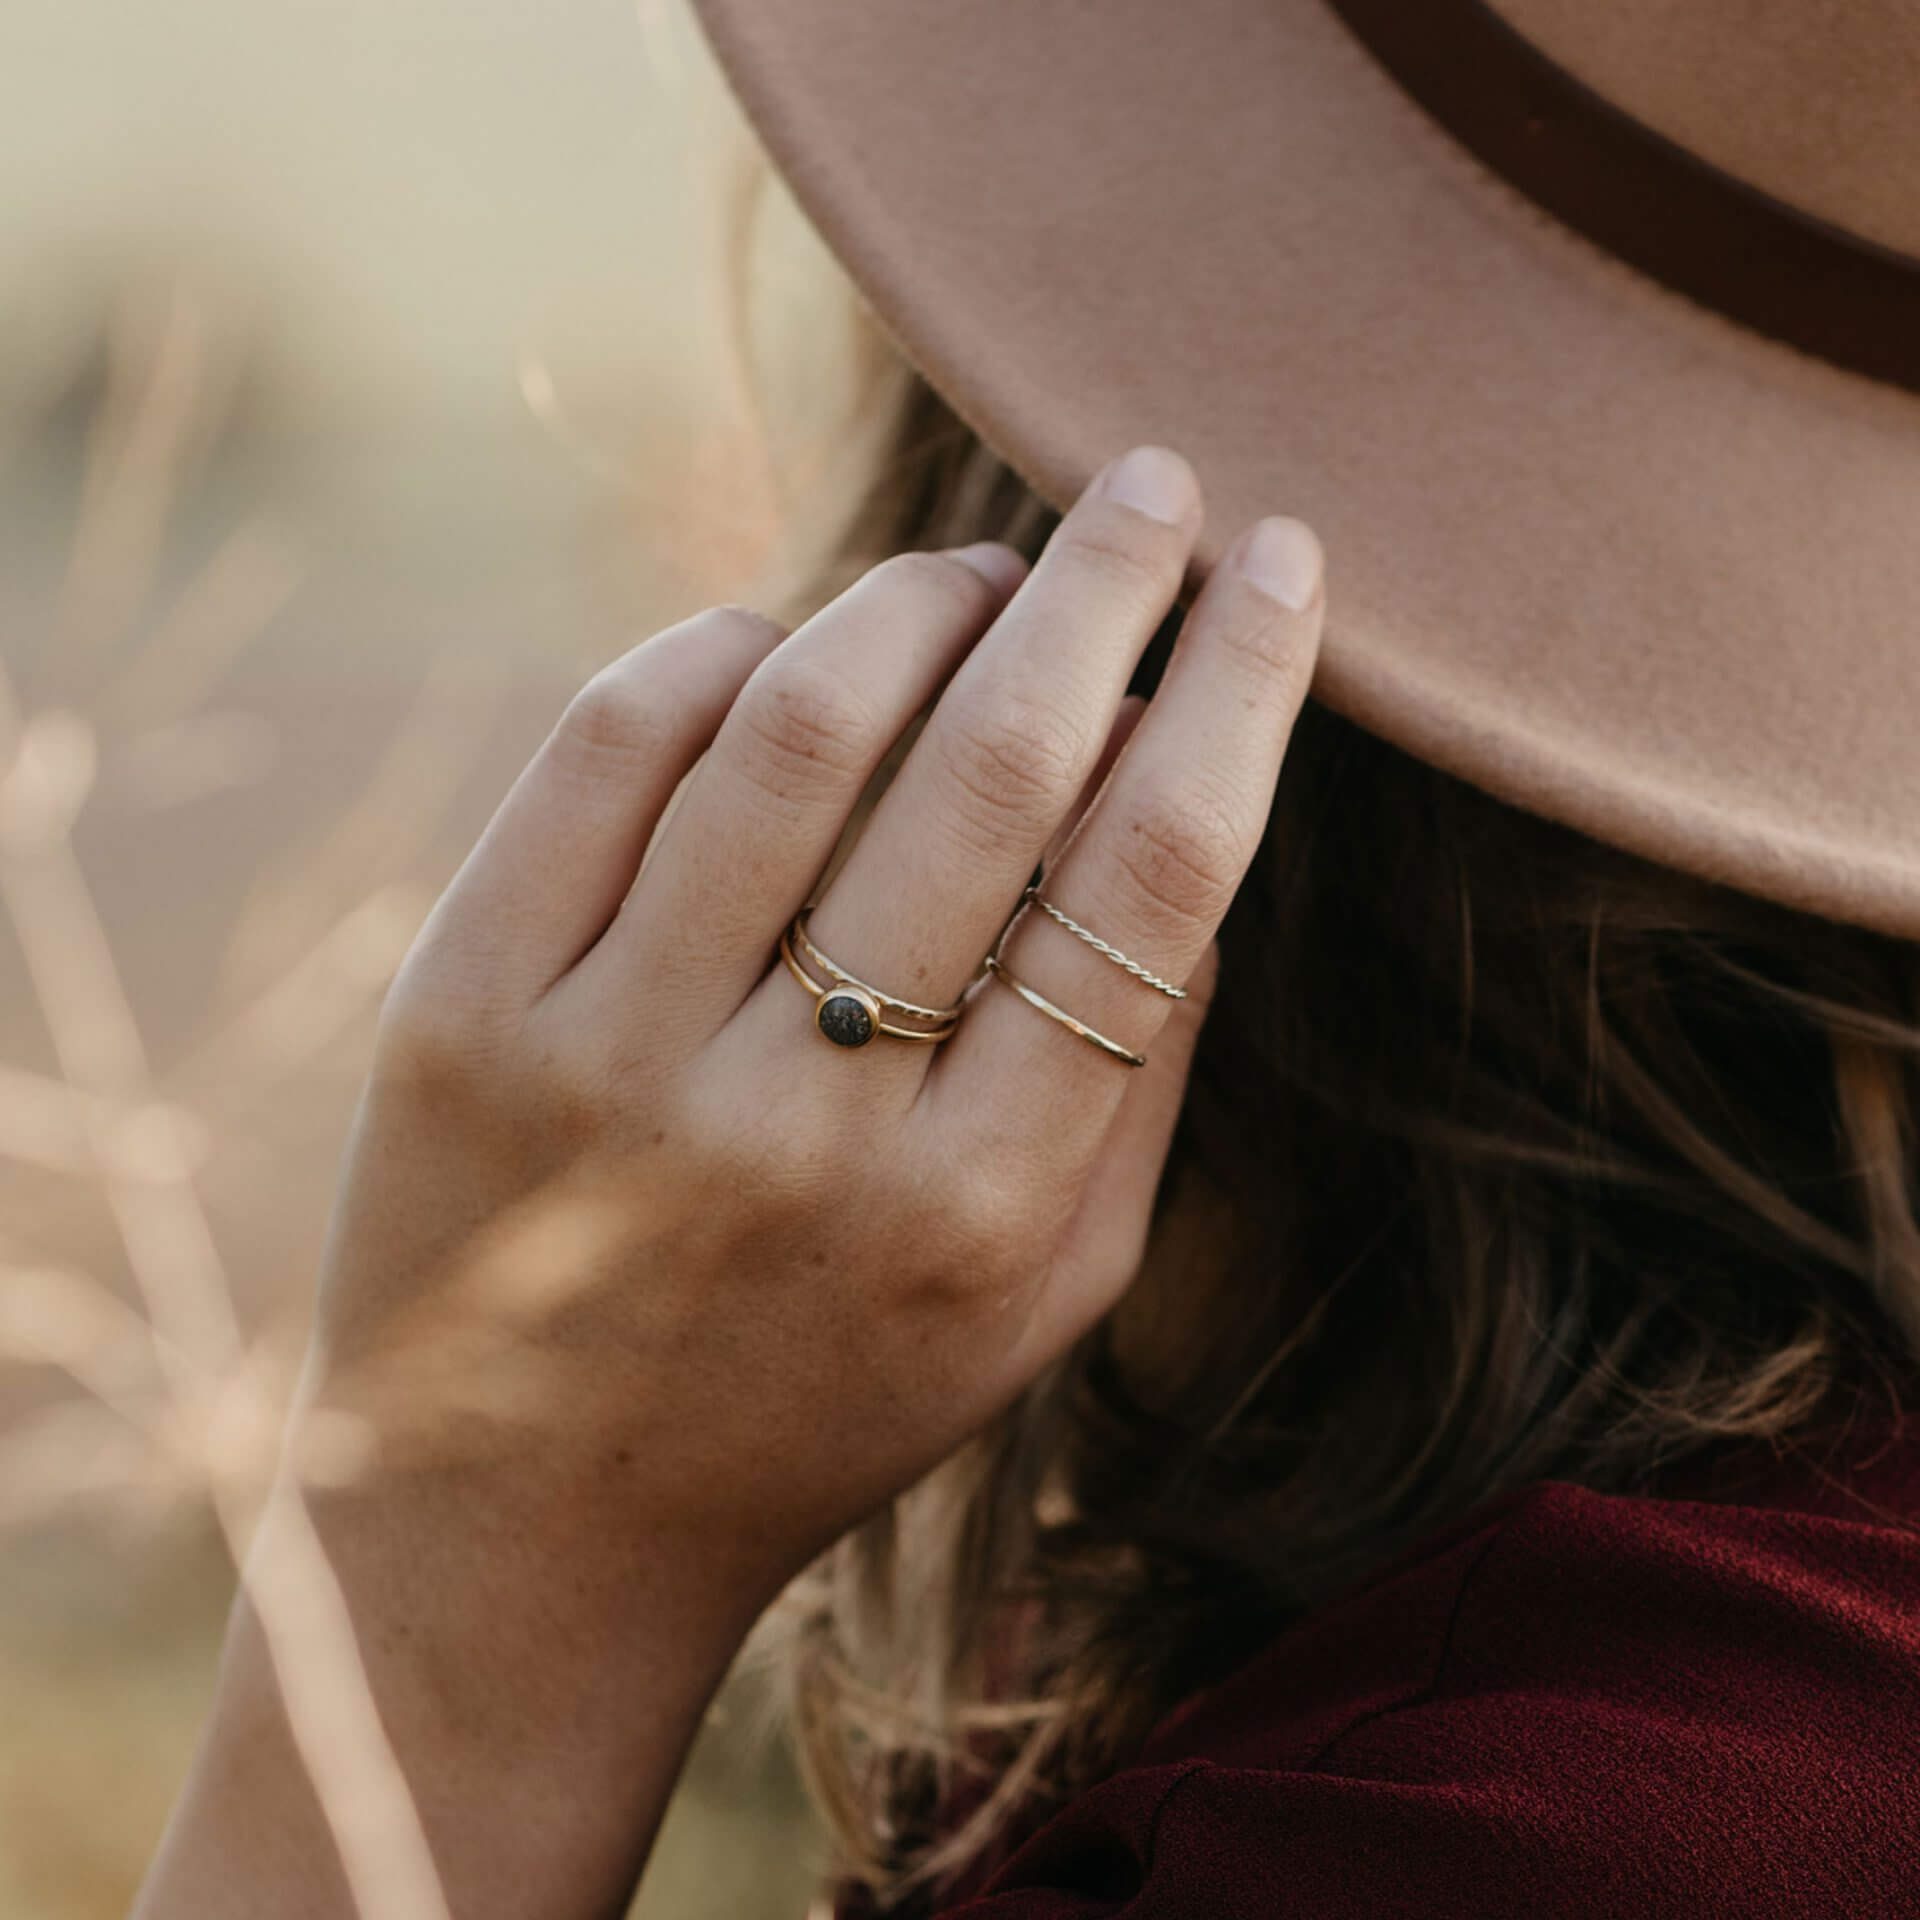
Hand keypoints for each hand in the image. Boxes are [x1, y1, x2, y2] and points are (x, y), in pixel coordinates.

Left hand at [137, 445, 1323, 1919]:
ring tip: (978, 572)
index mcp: (982, 1208)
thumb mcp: (1040, 1296)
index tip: (1281, 566)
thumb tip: (1196, 829)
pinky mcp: (470, 1005)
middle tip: (1148, 486)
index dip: (1235, 687)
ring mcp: (620, 1057)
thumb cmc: (825, 1391)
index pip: (1151, 879)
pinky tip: (786, 642)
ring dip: (917, 601)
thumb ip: (1140, 1084)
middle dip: (1100, 587)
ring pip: (801, 728)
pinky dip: (722, 647)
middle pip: (995, 770)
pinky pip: (611, 746)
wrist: (530, 1523)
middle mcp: (807, 1126)